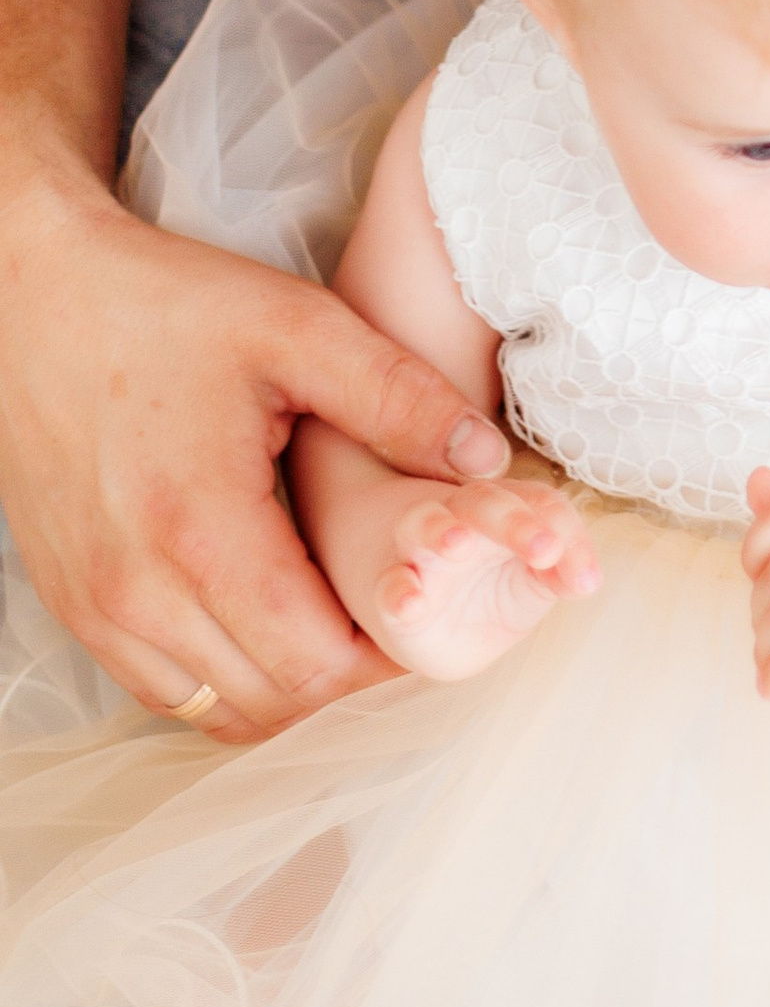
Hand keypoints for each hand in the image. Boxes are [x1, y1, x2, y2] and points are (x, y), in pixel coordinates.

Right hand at [0, 173, 516, 741]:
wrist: (34, 295)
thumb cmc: (164, 303)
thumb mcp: (296, 326)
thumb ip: (398, 395)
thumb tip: (487, 463)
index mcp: (200, 528)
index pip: (318, 664)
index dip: (392, 650)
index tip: (431, 598)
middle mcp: (135, 590)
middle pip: (275, 702)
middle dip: (352, 673)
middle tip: (399, 605)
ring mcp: (96, 608)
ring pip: (219, 711)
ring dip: (291, 683)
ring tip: (340, 608)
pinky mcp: (76, 605)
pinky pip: (168, 689)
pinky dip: (230, 674)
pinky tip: (270, 609)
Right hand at [374, 474, 597, 679]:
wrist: (422, 611)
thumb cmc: (488, 583)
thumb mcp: (530, 579)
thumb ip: (558, 574)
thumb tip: (587, 581)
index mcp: (505, 511)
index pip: (540, 505)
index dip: (565, 535)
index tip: (586, 582)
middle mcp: (462, 520)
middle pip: (484, 502)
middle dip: (514, 521)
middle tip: (544, 548)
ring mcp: (421, 553)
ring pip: (425, 525)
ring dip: (442, 530)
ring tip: (459, 543)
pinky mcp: (390, 592)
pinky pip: (389, 585)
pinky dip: (397, 591)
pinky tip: (410, 601)